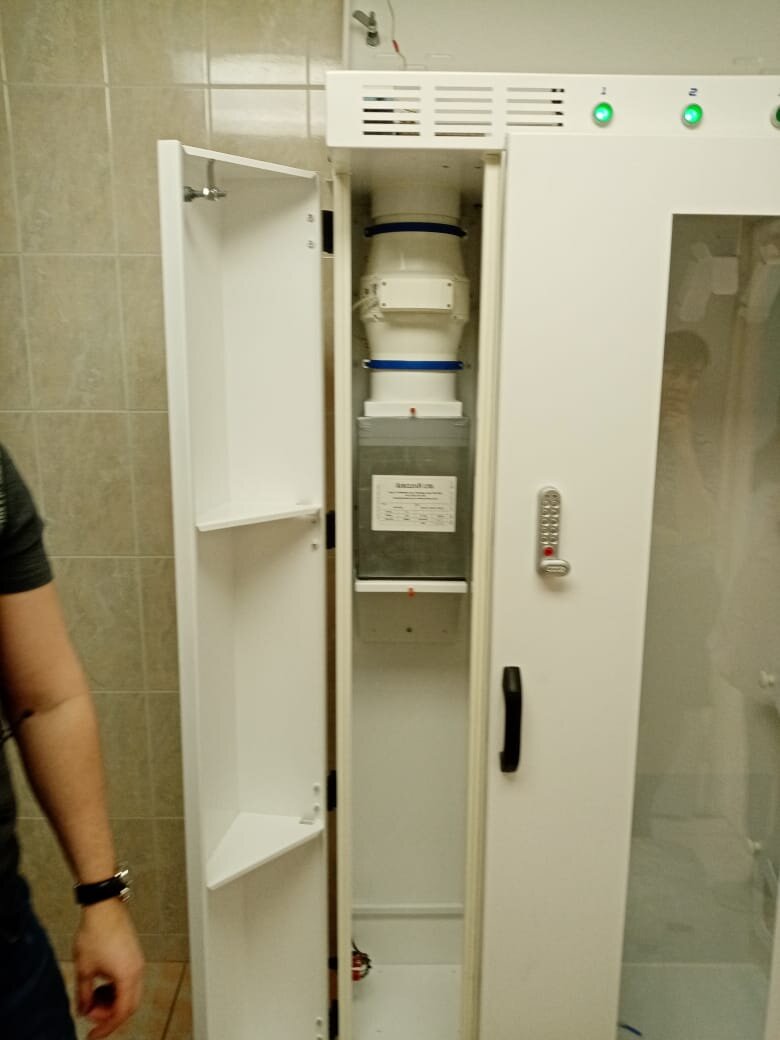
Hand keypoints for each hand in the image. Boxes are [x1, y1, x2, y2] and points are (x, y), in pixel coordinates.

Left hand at [73, 899, 144, 1038]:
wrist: (104, 906)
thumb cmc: (96, 933)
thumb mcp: (84, 969)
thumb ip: (84, 995)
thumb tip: (83, 1009)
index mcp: (127, 976)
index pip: (121, 1012)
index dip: (106, 1027)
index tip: (93, 1035)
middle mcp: (137, 970)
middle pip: (129, 1005)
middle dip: (110, 1014)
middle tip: (92, 1013)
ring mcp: (138, 961)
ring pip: (130, 993)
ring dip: (113, 1000)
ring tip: (94, 996)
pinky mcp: (134, 955)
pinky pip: (130, 980)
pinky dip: (116, 988)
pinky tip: (101, 982)